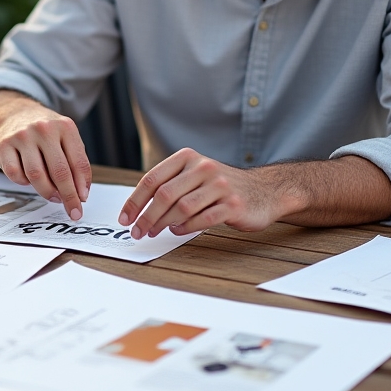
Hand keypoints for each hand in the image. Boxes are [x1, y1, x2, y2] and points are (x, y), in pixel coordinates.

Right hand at [0, 91, 90, 219]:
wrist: (16, 115)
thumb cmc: (46, 134)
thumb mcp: (66, 139)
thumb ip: (75, 163)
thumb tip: (79, 194)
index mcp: (65, 126)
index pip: (78, 162)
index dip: (81, 186)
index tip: (82, 202)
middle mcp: (44, 129)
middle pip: (59, 172)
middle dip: (68, 196)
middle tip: (72, 210)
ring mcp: (22, 136)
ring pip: (36, 176)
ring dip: (47, 192)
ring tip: (53, 196)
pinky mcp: (3, 145)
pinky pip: (15, 175)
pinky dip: (24, 182)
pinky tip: (28, 179)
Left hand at [117, 148, 289, 237]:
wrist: (265, 191)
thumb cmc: (222, 187)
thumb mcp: (195, 175)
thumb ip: (171, 185)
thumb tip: (138, 208)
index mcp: (188, 158)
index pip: (152, 179)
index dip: (135, 201)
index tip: (125, 218)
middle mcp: (203, 168)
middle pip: (164, 194)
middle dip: (146, 216)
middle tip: (138, 232)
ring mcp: (220, 185)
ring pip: (181, 207)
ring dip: (163, 223)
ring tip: (157, 232)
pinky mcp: (233, 205)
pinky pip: (202, 219)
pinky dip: (186, 228)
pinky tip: (178, 231)